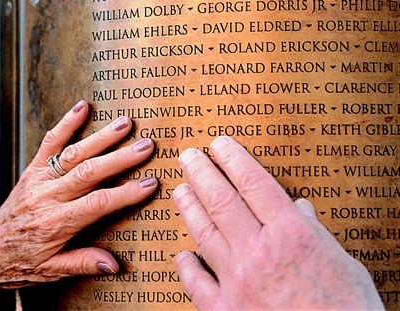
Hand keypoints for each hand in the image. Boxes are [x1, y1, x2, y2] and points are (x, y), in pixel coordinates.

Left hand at [0, 101, 156, 294]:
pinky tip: (82, 107)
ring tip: (125, 124)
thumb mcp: (52, 271)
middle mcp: (48, 197)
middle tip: (146, 146)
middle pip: (90, 172)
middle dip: (121, 158)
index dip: (126, 193)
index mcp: (56, 223)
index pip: (98, 203)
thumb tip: (114, 264)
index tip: (149, 184)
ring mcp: (39, 180)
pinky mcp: (32, 170)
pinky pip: (49, 143)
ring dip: (101, 137)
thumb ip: (83, 263)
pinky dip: (66, 123)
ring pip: (74, 153)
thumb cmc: (20, 263)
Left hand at [174, 136, 383, 309]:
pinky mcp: (223, 310)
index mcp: (291, 235)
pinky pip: (196, 282)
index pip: (254, 183)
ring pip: (203, 232)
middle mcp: (259, 252)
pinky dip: (186, 266)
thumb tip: (300, 208)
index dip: (233, 159)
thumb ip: (315, 232)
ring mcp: (237, 281)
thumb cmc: (348, 310)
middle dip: (201, 172)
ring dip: (189, 207)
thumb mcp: (343, 263)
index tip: (220, 145)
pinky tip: (182, 255)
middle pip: (221, 200)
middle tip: (188, 156)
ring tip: (180, 190)